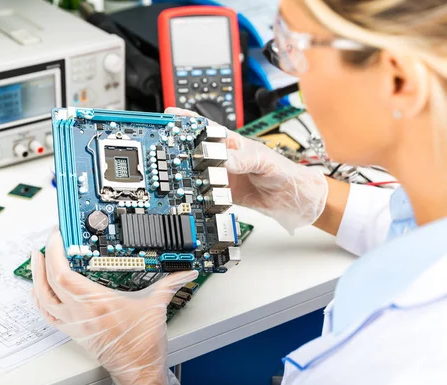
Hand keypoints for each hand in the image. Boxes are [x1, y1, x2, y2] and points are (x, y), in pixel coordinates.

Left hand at [31, 231, 197, 384]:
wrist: (137, 370)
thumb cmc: (141, 345)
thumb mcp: (156, 306)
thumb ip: (170, 283)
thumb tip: (184, 272)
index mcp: (96, 302)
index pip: (63, 273)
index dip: (55, 252)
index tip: (58, 236)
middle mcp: (80, 312)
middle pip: (49, 282)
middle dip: (45, 257)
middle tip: (50, 240)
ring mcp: (74, 323)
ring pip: (43, 298)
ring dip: (36, 276)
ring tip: (37, 258)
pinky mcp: (74, 331)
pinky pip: (47, 315)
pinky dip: (39, 299)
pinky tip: (39, 290)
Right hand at [165, 107, 327, 232]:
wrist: (292, 199)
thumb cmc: (284, 172)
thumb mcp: (264, 161)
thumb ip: (243, 159)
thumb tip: (222, 156)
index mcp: (233, 144)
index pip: (207, 128)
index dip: (188, 120)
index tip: (170, 115)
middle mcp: (224, 158)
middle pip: (196, 149)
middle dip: (178, 146)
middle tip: (161, 146)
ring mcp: (222, 176)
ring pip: (197, 171)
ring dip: (184, 171)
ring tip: (170, 171)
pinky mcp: (222, 194)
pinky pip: (204, 192)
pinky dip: (195, 193)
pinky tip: (186, 192)